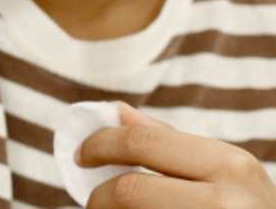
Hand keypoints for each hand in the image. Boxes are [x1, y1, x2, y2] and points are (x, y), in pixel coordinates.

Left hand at [75, 101, 275, 207]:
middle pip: (129, 191)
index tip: (80, 156)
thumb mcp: (222, 171)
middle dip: (99, 196)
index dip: (100, 145)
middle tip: (93, 202)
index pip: (141, 144)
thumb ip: (168, 143)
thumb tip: (116, 111)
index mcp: (230, 165)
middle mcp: (227, 203)